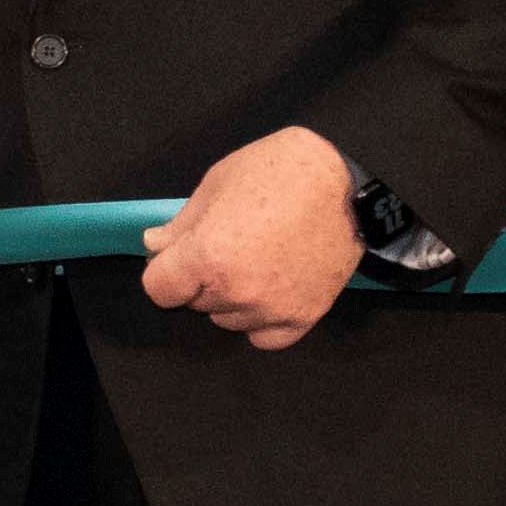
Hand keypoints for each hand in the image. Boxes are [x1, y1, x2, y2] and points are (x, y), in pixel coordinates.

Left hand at [138, 123, 364, 352]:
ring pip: (227, 319)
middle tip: (231, 243)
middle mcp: (235, 291)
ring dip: (232, 297)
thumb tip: (155, 246)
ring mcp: (270, 309)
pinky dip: (261, 319)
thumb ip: (183, 222)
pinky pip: (263, 336)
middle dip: (202, 277)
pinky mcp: (302, 318)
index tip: (179, 257)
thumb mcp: (219, 182)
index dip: (165, 269)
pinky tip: (271, 289)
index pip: (158, 288)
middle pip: (194, 302)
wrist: (350, 183)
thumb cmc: (281, 170)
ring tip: (257, 260)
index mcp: (207, 256)